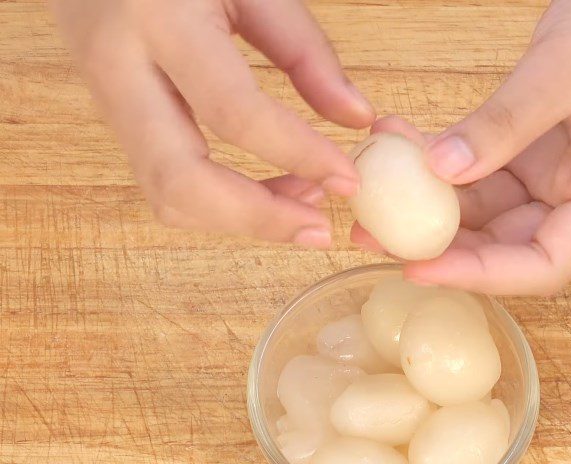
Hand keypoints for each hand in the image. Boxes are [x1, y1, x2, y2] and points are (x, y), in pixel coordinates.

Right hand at [50, 0, 374, 246]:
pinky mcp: (114, 122)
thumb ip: (304, 50)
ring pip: (168, 198)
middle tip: (319, 229)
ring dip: (240, 218)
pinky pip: (166, 186)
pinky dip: (221, 206)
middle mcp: (117, 68)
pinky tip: (269, 193)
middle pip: (182, 183)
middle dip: (258, 219)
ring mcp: (106, 101)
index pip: (234, 112)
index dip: (299, 154)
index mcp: (157, 17)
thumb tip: (357, 118)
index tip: (348, 180)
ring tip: (303, 204)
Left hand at [356, 0, 570, 294]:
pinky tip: (401, 146)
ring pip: (486, 213)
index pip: (545, 265)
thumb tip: (440, 170)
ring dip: (431, 205)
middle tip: (377, 237)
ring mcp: (557, 177)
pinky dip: (441, 165)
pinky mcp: (534, 154)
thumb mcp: (567, 67)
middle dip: (442, 245)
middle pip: (508, 247)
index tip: (419, 268)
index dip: (481, 276)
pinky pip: (481, 173)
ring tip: (375, 190)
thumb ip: (506, 123)